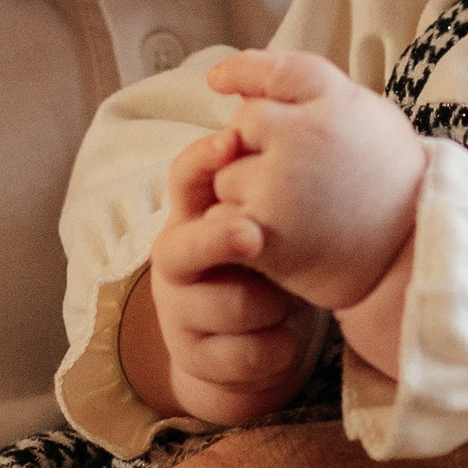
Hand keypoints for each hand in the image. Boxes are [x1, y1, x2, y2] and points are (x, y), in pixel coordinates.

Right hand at [139, 132, 329, 426]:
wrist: (248, 351)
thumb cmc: (264, 268)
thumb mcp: (264, 224)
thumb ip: (269, 182)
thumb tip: (286, 106)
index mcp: (193, 217)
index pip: (183, 179)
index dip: (203, 160)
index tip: (233, 141)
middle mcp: (178, 262)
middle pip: (183, 248)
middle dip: (219, 239)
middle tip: (253, 235)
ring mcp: (182, 315)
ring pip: (233, 306)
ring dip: (273, 306)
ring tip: (289, 302)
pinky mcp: (199, 361)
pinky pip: (249, 355)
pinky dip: (277, 348)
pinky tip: (286, 338)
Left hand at [198, 50, 428, 313]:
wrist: (411, 254)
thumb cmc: (388, 180)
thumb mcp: (367, 114)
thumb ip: (309, 89)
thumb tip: (234, 81)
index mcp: (334, 102)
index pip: (275, 72)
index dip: (244, 72)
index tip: (218, 80)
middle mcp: (302, 138)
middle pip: (241, 125)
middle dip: (254, 144)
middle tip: (296, 171)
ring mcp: (279, 188)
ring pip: (226, 175)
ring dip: (244, 189)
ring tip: (292, 206)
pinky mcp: (265, 235)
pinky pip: (222, 219)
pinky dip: (240, 228)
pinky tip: (279, 233)